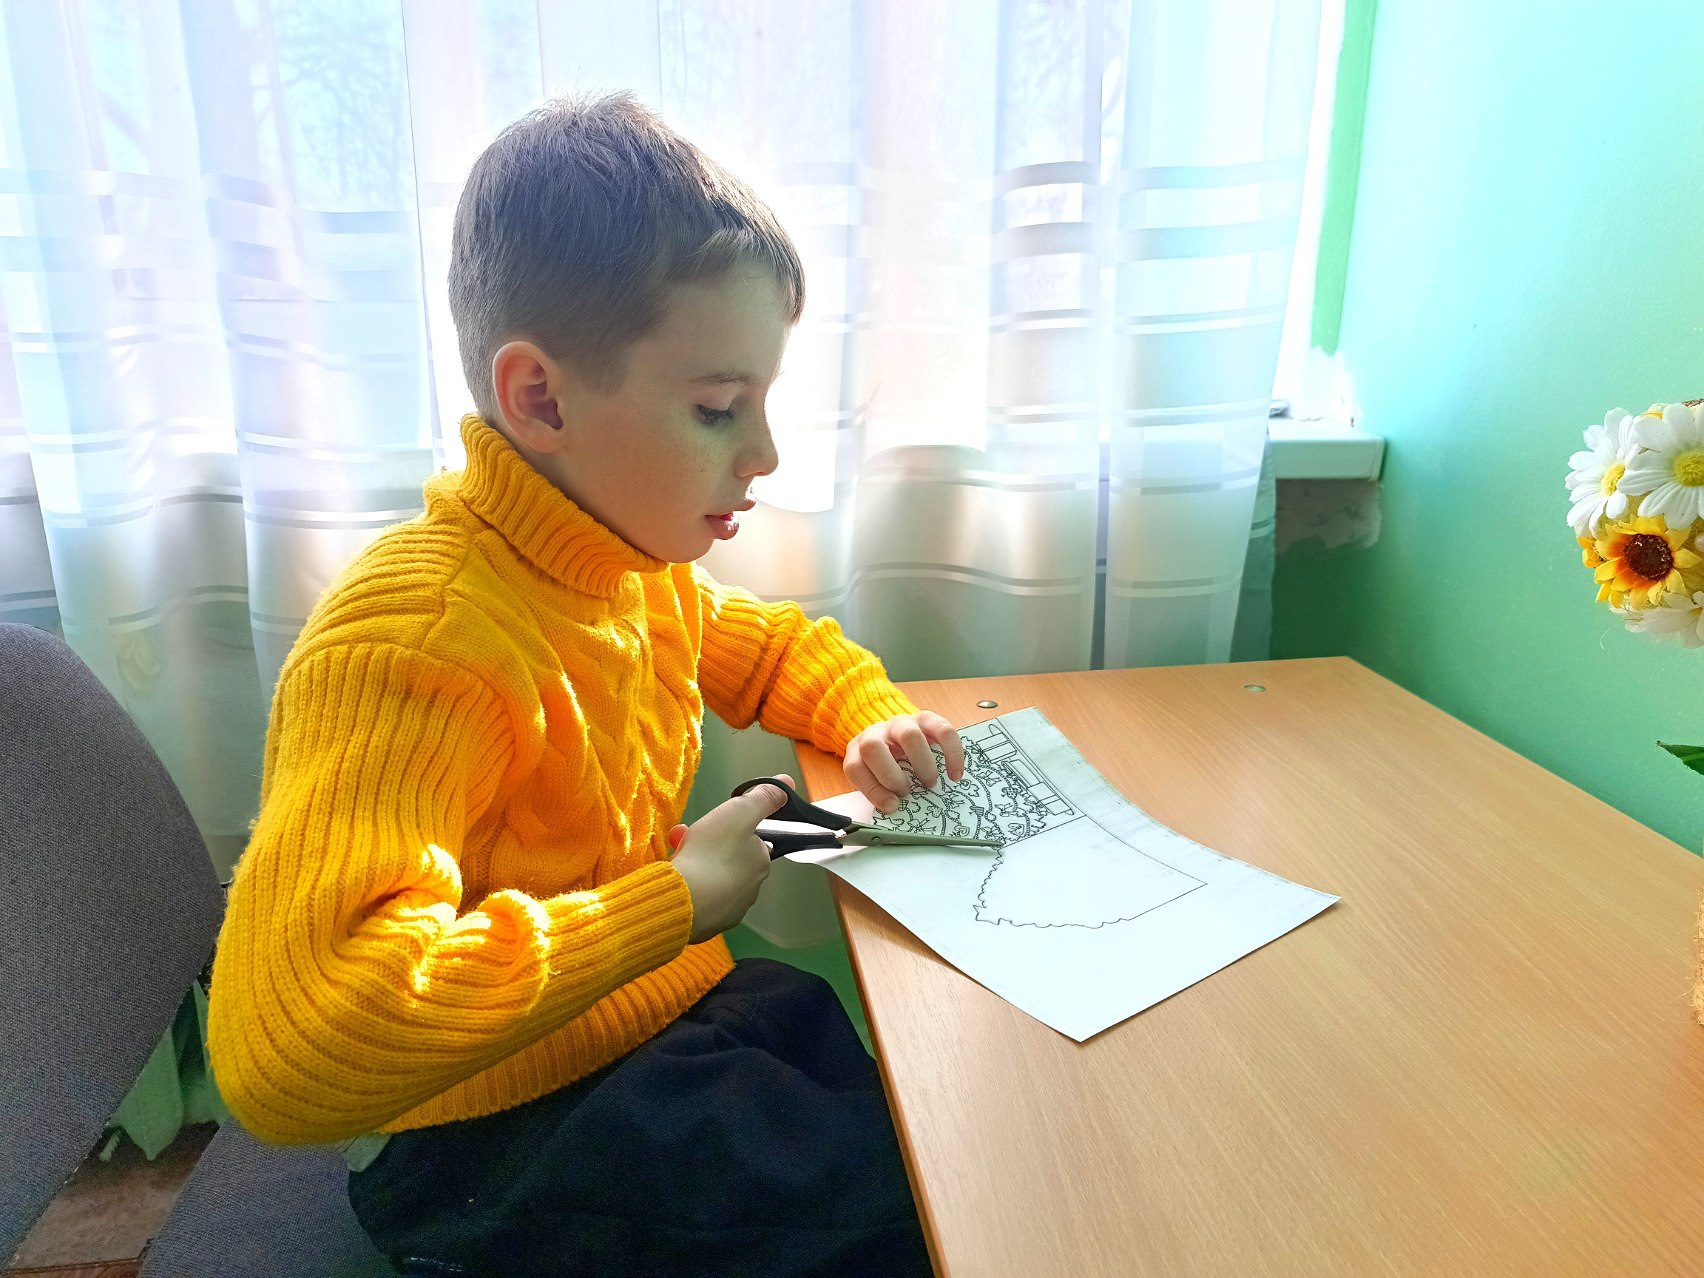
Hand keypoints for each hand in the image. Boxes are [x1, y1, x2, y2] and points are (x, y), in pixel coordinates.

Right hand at [665, 775, 789, 944]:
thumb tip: (786, 783)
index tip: (711, 824)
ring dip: (695, 864)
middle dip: (707, 845)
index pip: (750, 840)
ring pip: (712, 878)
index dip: (728, 828)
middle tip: (685, 837)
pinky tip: (675, 880)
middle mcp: (750, 889)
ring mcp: (728, 908)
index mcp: (760, 863)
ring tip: (676, 856)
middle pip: (728, 859)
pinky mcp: (706, 923)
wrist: (681, 902)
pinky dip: (688, 886)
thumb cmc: (711, 855)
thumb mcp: (739, 813)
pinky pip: (698, 897)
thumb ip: (763, 797)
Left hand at [844, 712, 964, 814]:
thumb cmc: (889, 763)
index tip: (892, 806)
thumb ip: (881, 791)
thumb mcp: (877, 777)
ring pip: (909, 736)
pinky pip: (943, 730)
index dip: (872, 790)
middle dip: (890, 775)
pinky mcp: (926, 718)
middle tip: (907, 793)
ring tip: (929, 784)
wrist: (901, 734)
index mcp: (858, 750)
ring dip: (922, 765)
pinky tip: (955, 774)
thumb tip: (895, 810)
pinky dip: (952, 754)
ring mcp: (901, 723)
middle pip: (873, 747)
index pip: (855, 767)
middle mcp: (876, 732)